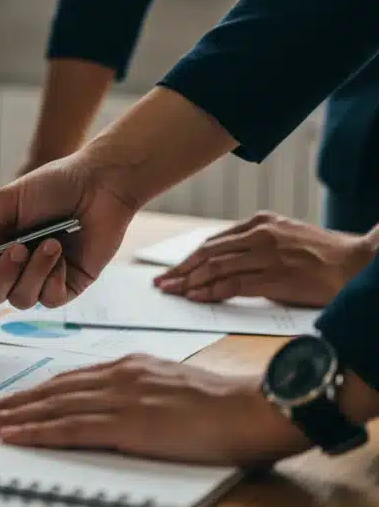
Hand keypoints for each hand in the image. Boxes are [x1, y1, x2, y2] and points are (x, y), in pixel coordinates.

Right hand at [0, 154, 137, 308]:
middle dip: (1, 274)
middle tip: (17, 248)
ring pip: (20, 299)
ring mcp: (42, 277)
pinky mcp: (69, 285)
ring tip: (51, 243)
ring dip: (31, 272)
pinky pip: (48, 299)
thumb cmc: (53, 185)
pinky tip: (62, 254)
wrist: (99, 183)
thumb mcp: (7, 202)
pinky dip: (52, 278)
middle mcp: (16, 266)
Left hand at [0, 355, 310, 466]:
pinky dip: (37, 431)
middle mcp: (118, 376)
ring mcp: (121, 398)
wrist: (254, 408)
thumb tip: (114, 407)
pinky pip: (71, 428)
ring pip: (52, 407)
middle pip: (51, 390)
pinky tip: (13, 435)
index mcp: (128, 367)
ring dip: (13, 416)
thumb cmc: (223, 406)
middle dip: (11, 402)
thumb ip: (138, 391)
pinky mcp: (129, 423)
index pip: (68, 379)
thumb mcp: (170, 386)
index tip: (8, 399)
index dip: (34, 391)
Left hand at [154, 212, 377, 307]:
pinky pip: (235, 284)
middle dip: (181, 270)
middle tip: (162, 284)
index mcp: (260, 222)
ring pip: (217, 268)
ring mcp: (268, 255)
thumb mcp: (284, 238)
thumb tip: (221, 266)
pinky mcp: (278, 277)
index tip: (171, 271)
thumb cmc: (322, 255)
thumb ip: (254, 246)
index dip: (188, 259)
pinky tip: (197, 298)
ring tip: (173, 293)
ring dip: (190, 282)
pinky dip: (212, 291)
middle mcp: (261, 235)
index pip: (213, 242)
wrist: (358, 264)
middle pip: (208, 254)